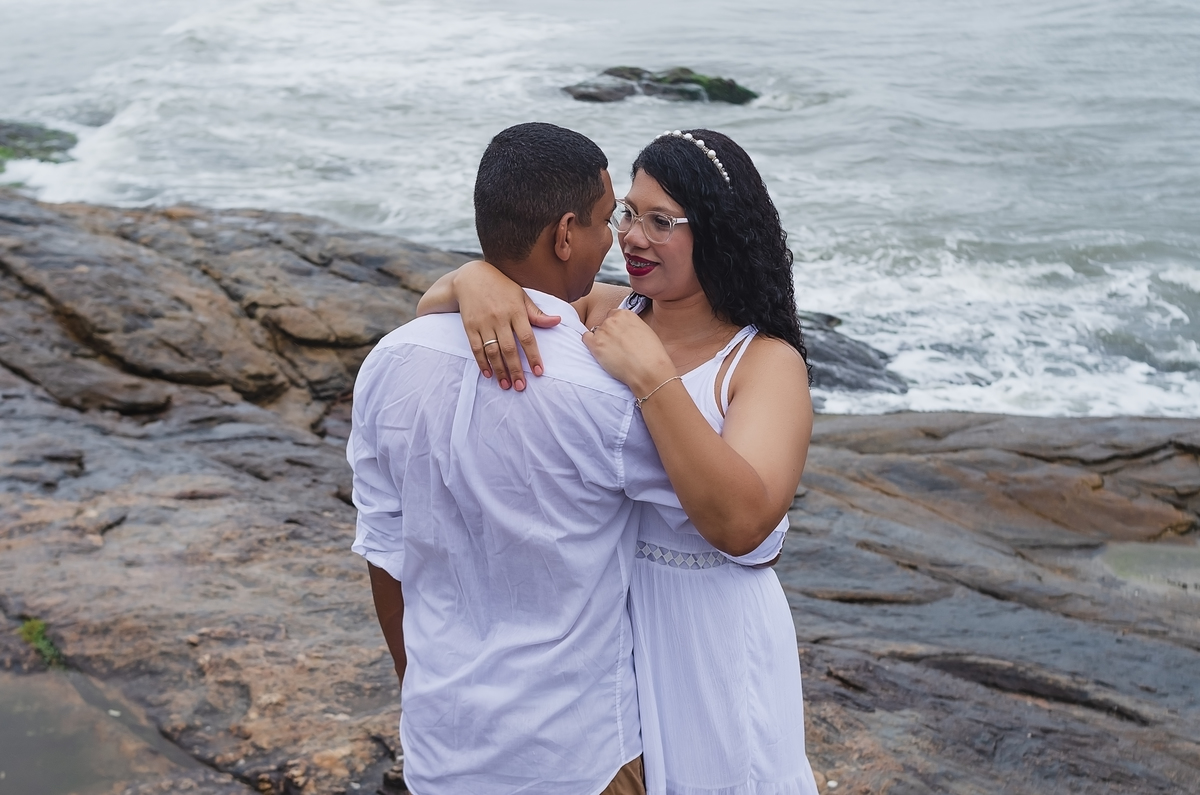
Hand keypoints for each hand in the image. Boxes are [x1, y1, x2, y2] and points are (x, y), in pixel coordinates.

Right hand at [456, 261, 559, 389]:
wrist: (470, 277)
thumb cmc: (501, 287)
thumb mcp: (521, 295)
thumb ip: (537, 313)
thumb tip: (557, 321)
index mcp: (516, 310)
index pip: (527, 337)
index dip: (533, 356)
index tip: (539, 372)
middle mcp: (500, 318)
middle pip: (509, 348)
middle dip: (516, 369)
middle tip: (521, 386)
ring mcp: (483, 323)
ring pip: (492, 351)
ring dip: (500, 370)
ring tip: (506, 384)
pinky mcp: (470, 326)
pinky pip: (476, 348)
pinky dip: (482, 362)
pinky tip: (488, 374)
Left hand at [583, 310, 674, 395]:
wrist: (648, 369)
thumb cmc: (651, 354)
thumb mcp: (645, 330)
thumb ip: (631, 326)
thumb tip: (625, 330)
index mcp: (625, 314)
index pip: (613, 314)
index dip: (616, 326)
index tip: (619, 335)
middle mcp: (612, 319)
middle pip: (604, 323)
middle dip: (609, 333)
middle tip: (617, 346)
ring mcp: (602, 331)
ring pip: (596, 332)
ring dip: (601, 340)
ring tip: (611, 353)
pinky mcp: (595, 345)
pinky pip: (586, 338)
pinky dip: (590, 343)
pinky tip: (599, 351)